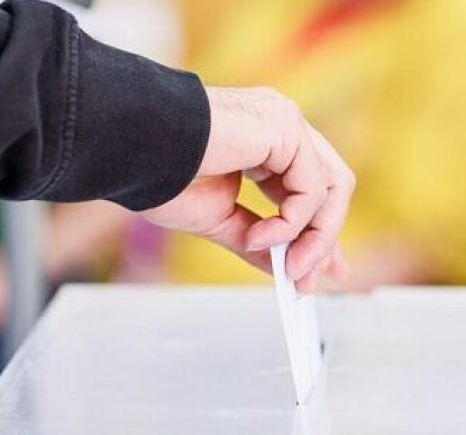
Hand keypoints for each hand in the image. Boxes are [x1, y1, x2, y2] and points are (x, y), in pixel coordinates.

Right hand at [140, 87, 354, 292]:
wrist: (134, 151)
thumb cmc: (160, 174)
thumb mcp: (220, 219)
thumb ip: (258, 240)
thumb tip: (287, 268)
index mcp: (263, 141)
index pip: (309, 187)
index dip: (318, 231)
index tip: (315, 271)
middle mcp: (279, 127)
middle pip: (329, 187)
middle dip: (323, 238)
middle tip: (305, 280)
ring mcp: (285, 123)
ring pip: (330, 188)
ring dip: (314, 237)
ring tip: (288, 267)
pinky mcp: (285, 128)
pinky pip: (311, 188)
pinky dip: (292, 223)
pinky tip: (259, 237)